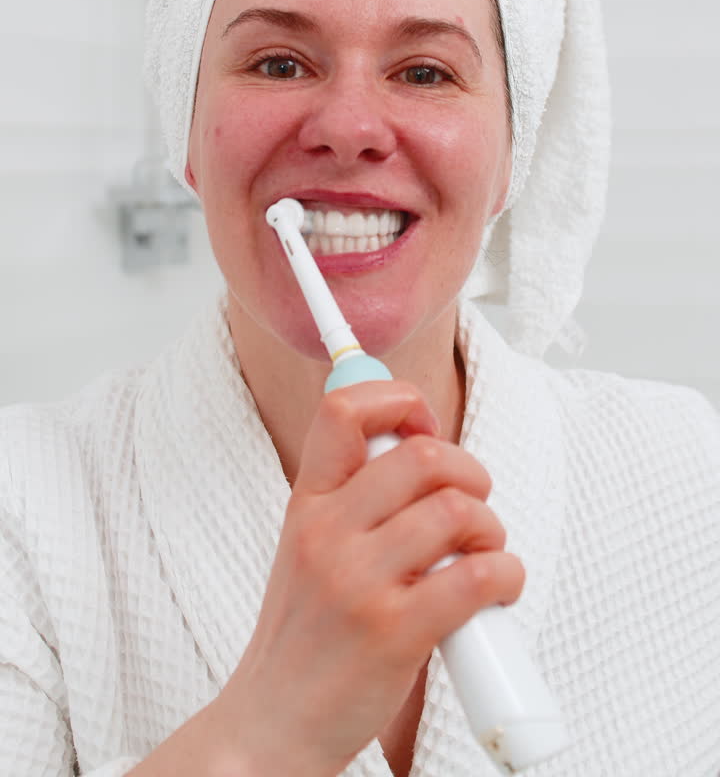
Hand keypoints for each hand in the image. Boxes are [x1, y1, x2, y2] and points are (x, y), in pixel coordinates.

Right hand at [211, 380, 524, 776]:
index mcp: (307, 505)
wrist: (271, 726)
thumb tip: (425, 457)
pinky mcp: (395, 632)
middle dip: (470, 471)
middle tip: (473, 502)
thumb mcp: (306, 550)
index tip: (423, 426)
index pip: (343, 411)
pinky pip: (478, 576)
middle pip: (423, 456)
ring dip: (492, 529)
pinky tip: (497, 590)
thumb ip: (353, 503)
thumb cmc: (304, 639)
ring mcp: (359, 581)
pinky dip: (506, 576)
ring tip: (484, 554)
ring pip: (458, 511)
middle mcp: (328, 533)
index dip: (398, 400)